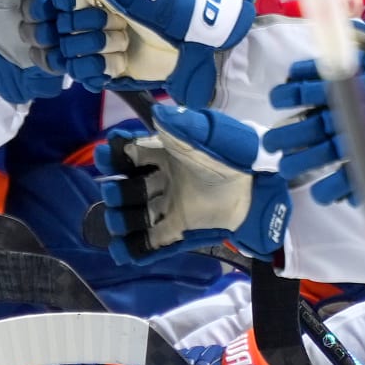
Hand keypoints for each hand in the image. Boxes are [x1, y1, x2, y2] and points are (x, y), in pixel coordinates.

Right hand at [35, 0, 252, 105]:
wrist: (198, 49)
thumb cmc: (175, 13)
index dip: (65, 3)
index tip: (77, 5)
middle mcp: (95, 15)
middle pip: (60, 26)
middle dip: (85, 29)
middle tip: (116, 28)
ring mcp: (99, 43)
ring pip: (67, 51)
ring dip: (92, 50)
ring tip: (121, 46)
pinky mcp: (106, 69)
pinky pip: (82, 73)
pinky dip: (95, 71)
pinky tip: (114, 64)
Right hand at [93, 104, 289, 265]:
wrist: (258, 187)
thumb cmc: (234, 155)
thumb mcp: (207, 135)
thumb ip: (182, 126)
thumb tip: (158, 113)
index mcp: (167, 154)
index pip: (132, 154)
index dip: (115, 155)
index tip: (105, 155)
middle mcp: (165, 180)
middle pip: (130, 187)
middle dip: (117, 191)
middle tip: (116, 191)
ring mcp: (171, 205)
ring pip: (137, 214)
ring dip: (122, 219)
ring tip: (116, 219)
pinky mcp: (181, 228)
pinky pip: (154, 240)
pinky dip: (135, 248)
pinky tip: (120, 250)